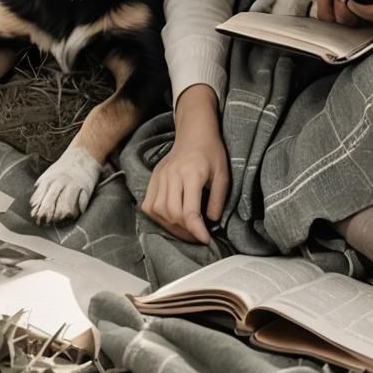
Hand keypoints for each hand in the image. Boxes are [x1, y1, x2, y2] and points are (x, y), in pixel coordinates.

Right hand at [140, 84, 228, 244]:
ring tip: (186, 229)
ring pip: (159, 211)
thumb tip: (210, 222)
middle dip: (186, 231)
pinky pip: (148, 205)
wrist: (194, 132)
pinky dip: (158, 217)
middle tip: (198, 235)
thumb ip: (218, 200)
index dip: (197, 230)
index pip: (190, 211)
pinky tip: (170, 219)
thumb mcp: (223, 174)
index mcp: (191, 173)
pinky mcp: (153, 178)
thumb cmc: (211, 152)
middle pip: (173, 214)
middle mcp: (172, 175)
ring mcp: (160, 176)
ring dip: (172, 226)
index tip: (206, 240)